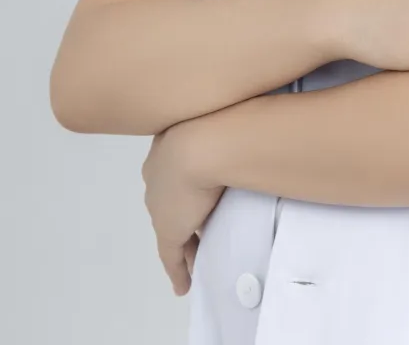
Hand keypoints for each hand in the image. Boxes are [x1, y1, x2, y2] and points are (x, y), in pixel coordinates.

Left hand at [140, 121, 226, 295]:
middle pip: (172, 201)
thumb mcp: (222, 123)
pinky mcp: (169, 230)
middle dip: (184, 212)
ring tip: (200, 256)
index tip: (200, 195)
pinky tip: (184, 285)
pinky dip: (177, 270)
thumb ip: (228, 131)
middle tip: (201, 227)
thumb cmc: (218, 123)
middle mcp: (158, 173)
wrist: (202, 144)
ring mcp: (161, 201)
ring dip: (186, 241)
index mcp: (168, 145)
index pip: (176, 171)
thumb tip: (250, 128)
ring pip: (174, 226)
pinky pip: (171, 255)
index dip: (188, 184)